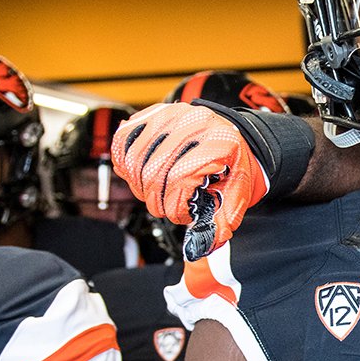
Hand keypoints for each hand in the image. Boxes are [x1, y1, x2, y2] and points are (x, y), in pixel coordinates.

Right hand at [110, 102, 267, 258]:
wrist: (233, 137)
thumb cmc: (233, 168)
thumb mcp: (236, 196)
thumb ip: (220, 223)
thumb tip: (203, 247)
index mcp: (217, 142)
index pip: (179, 179)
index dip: (175, 206)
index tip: (183, 214)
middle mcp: (192, 122)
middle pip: (153, 171)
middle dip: (156, 200)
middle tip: (166, 207)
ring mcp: (170, 114)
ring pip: (134, 158)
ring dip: (139, 185)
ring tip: (154, 192)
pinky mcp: (152, 113)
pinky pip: (124, 140)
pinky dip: (125, 163)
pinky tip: (139, 175)